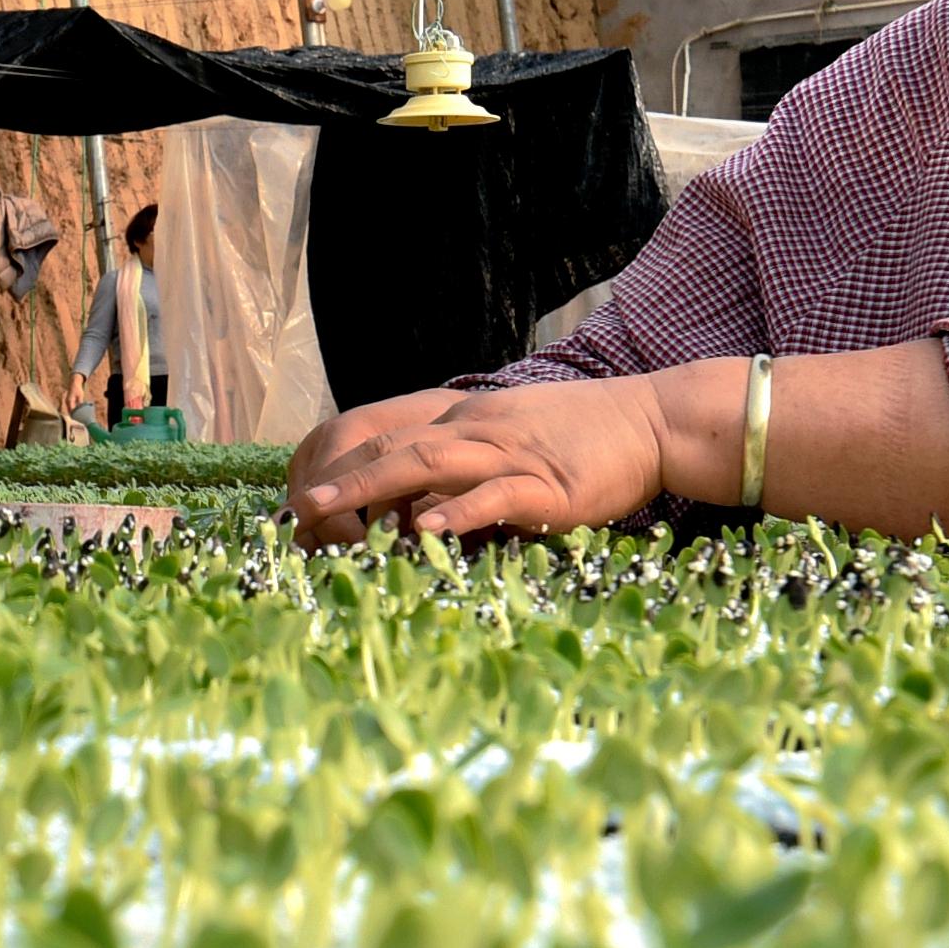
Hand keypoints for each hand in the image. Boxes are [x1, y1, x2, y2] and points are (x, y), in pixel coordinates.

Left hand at [289, 377, 669, 547]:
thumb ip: (461, 470)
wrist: (654, 422)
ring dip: (371, 488)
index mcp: (463, 418)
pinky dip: (456, 510)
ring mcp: (510, 452)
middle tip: (294, 511)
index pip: (384, 430)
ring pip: (427, 462)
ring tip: (330, 514)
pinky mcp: (547, 483)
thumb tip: (412, 508)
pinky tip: (424, 529)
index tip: (303, 497)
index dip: (338, 462)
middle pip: (391, 444)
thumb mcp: (508, 444)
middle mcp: (476, 427)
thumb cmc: (581, 439)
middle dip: (338, 479)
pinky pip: (494, 494)